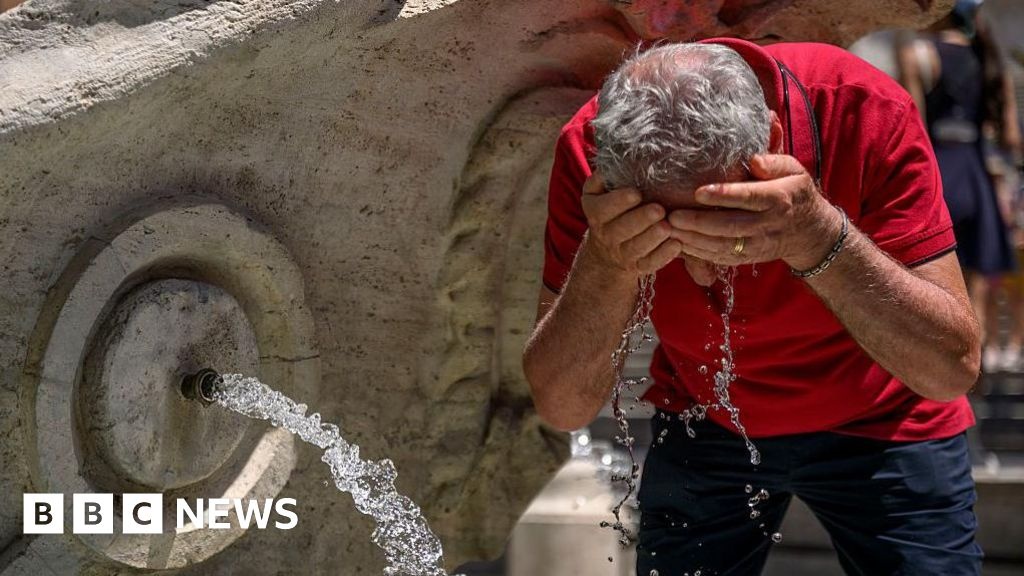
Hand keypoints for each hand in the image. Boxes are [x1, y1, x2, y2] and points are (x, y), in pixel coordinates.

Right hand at [579, 173, 682, 278]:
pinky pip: (650, 263)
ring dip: (653, 237)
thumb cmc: (610, 212)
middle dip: (640, 219)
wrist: (606, 253)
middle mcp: (607, 235)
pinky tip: (676, 244)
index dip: (619, 201)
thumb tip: (609, 164)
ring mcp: (623, 253)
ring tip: (667, 227)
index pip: (603, 208)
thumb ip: (601, 180)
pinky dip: (664, 255)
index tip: (636, 193)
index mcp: (597, 213)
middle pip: (622, 229)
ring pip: (636, 247)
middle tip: (658, 209)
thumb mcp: (598, 195)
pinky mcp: (639, 266)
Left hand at [666, 155, 842, 269]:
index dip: (724, 196)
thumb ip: (774, 162)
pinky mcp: (749, 258)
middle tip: (672, 216)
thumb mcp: (794, 171)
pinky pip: (721, 258)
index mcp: (778, 199)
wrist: (810, 232)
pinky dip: (699, 254)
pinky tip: (679, 244)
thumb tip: (754, 160)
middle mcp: (768, 224)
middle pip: (730, 226)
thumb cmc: (795, 193)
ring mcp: (758, 245)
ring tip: (669, 230)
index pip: (749, 198)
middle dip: (698, 222)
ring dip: (693, 240)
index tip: (698, 192)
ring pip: (722, 246)